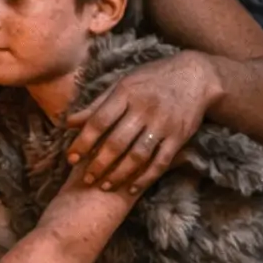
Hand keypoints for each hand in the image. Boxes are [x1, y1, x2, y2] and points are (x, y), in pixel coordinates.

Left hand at [63, 52, 216, 191]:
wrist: (195, 75)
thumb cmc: (151, 79)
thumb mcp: (122, 84)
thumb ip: (97, 105)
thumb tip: (68, 123)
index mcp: (126, 93)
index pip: (99, 122)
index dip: (83, 142)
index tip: (70, 159)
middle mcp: (144, 109)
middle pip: (117, 142)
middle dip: (99, 164)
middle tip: (86, 179)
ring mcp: (164, 123)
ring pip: (138, 155)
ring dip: (120, 174)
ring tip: (105, 186)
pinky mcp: (179, 136)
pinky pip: (161, 161)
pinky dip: (146, 177)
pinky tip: (132, 188)